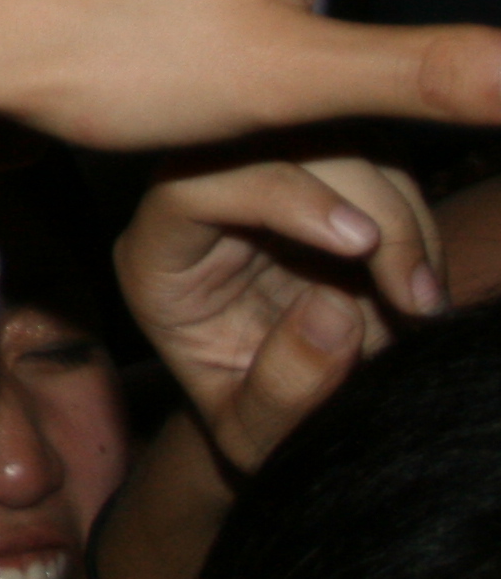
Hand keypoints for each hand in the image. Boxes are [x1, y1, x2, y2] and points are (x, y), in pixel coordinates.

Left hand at [117, 150, 439, 473]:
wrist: (277, 404)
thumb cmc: (249, 415)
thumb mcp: (250, 434)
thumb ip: (280, 390)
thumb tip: (334, 311)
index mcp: (157, 252)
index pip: (191, 184)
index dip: (280, 196)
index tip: (362, 243)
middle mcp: (200, 196)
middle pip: (276, 144)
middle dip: (367, 207)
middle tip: (415, 296)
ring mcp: (261, 177)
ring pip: (336, 143)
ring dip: (400, 213)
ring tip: (420, 301)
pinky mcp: (319, 180)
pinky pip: (375, 165)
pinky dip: (414, 217)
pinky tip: (420, 281)